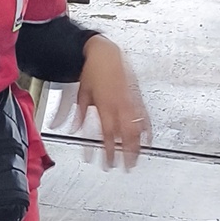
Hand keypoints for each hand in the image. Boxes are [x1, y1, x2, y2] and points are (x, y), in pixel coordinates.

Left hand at [73, 37, 149, 167]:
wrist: (106, 53)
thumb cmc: (92, 71)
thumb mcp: (81, 93)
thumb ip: (79, 114)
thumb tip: (72, 129)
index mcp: (105, 104)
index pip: (107, 133)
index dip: (108, 150)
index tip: (107, 162)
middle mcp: (121, 104)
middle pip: (126, 134)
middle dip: (126, 153)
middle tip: (125, 167)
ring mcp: (132, 101)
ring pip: (138, 128)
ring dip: (138, 145)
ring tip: (136, 159)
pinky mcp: (138, 97)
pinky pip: (145, 116)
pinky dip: (147, 130)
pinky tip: (147, 140)